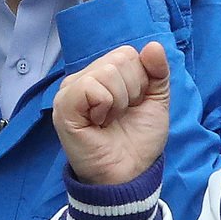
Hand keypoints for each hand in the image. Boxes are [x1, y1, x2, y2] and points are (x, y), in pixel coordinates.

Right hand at [53, 42, 169, 184]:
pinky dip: (104, 105)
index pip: (127, 54)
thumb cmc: (138, 140)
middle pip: (119, 59)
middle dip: (131, 90)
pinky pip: (91, 87)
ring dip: (118, 101)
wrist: (128, 173)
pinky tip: (97, 122)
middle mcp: (83, 79)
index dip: (140, 80)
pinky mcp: (63, 106)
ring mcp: (69, 91)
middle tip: (120, 115)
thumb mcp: (156, 102)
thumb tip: (153, 46)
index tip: (133, 105)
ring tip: (108, 120)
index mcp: (102, 76)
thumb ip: (157, 73)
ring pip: (106, 71)